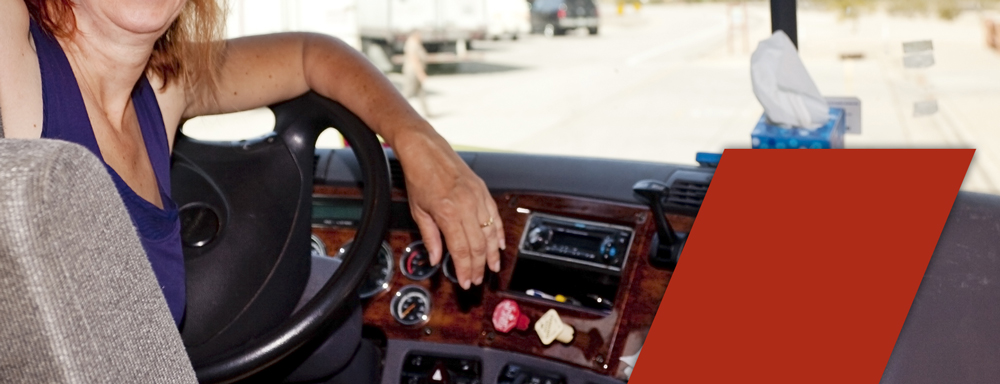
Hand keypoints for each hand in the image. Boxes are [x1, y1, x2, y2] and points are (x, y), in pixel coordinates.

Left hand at [392, 126, 504, 289]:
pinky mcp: (482, 190)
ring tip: (491, 267)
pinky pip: (495, 216)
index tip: (465, 281)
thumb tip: (436, 258)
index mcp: (447, 212)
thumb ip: (430, 237)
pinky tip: (499, 244)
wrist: (425, 149)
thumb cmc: (419, 176)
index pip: (461, 250)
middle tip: (476, 279)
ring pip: (490, 233)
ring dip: (492, 253)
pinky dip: (498, 232)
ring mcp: (477, 197)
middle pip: (478, 245)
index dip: (465, 270)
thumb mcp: (419, 211)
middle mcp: (466, 205)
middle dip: (478, 266)